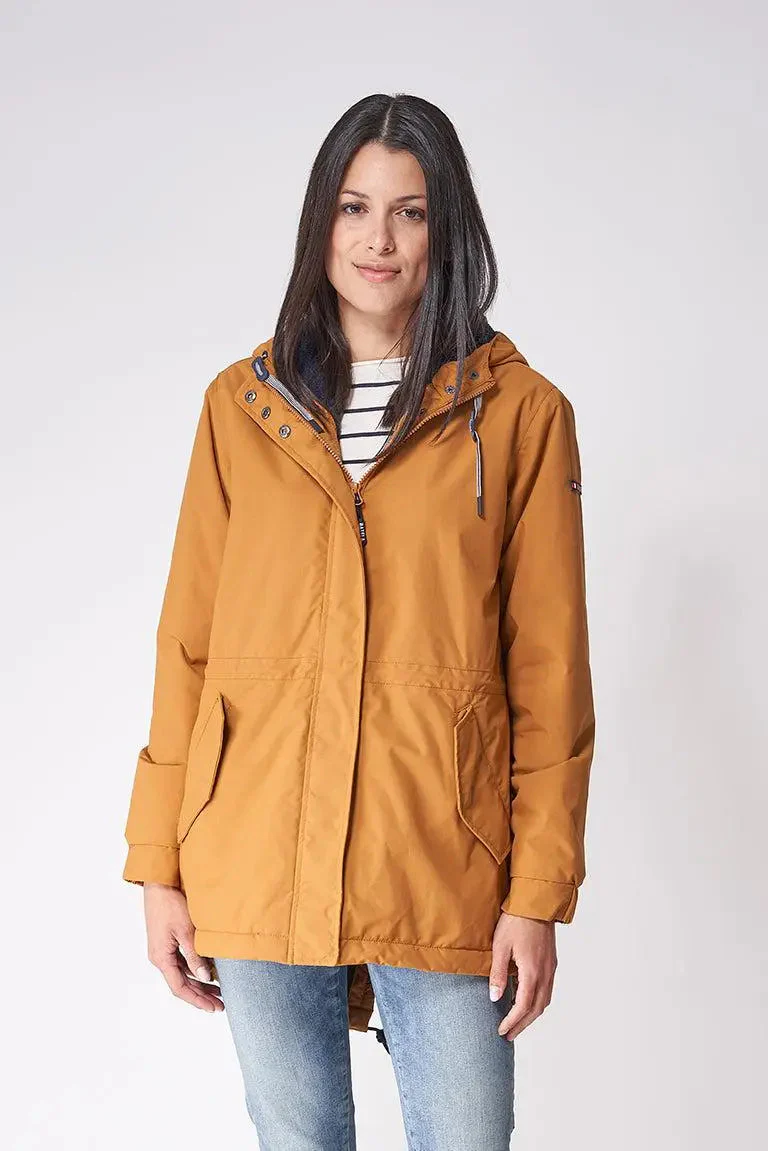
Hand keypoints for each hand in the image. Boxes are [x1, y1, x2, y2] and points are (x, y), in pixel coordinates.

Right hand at [143, 883, 224, 1012]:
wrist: (159, 884)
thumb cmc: (171, 905)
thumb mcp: (186, 932)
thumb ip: (195, 957)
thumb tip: (206, 978)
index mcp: (161, 958)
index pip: (180, 988)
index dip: (198, 1000)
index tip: (214, 1008)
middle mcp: (160, 958)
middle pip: (181, 984)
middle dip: (201, 995)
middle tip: (221, 1004)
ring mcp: (162, 950)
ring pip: (182, 974)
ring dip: (199, 984)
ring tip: (218, 992)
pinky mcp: (167, 942)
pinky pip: (181, 963)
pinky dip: (195, 970)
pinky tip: (209, 972)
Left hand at [489, 910, 556, 1040]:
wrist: (536, 902)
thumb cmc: (516, 921)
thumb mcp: (500, 946)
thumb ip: (498, 973)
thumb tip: (494, 997)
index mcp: (532, 972)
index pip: (523, 1006)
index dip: (512, 1021)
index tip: (502, 1030)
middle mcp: (545, 973)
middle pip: (537, 1009)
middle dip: (522, 1024)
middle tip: (509, 1035)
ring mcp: (551, 968)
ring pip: (545, 1001)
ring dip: (531, 1015)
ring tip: (517, 1022)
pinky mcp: (551, 962)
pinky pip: (547, 990)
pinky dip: (537, 1001)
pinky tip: (526, 1000)